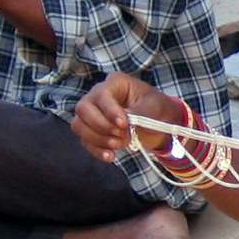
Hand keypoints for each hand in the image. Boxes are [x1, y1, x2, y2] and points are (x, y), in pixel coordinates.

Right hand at [71, 72, 185, 161]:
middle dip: (101, 126)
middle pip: (83, 108)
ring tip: (119, 144)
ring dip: (98, 139)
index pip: (102, 94)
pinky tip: (111, 156)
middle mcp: (99, 95)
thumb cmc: (157, 109)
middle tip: (122, 134)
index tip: (124, 124)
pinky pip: (85, 140)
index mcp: (116, 83)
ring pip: (79, 125)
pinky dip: (96, 150)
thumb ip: (139, 112)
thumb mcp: (154, 107)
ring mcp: (93, 113)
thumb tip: (122, 122)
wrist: (160, 124)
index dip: (109, 111)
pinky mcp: (92, 130)